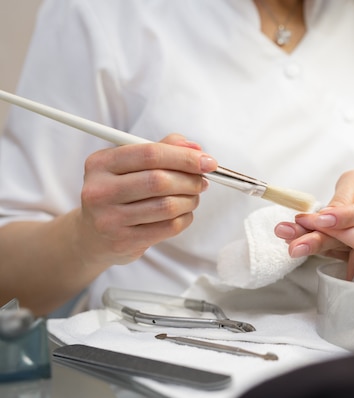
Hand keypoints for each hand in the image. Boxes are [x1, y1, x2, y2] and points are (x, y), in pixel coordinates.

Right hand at [76, 133, 216, 266]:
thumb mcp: (131, 165)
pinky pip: (168, 227)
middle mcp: (99, 190)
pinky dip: (185, 218)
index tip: (208, 162)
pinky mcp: (123, 241)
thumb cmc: (120, 193)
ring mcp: (109, 219)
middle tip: (203, 181)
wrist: (94, 236)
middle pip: (159, 181)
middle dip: (190, 180)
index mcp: (101, 163)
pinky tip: (183, 213)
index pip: (150, 154)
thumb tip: (195, 148)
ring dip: (190, 200)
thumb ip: (163, 149)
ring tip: (193, 197)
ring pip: (167, 206)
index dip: (184, 157)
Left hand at [275, 169, 353, 276]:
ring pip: (340, 246)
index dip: (343, 217)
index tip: (319, 220)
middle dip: (319, 241)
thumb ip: (345, 196)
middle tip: (294, 246)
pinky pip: (336, 250)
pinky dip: (314, 246)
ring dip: (311, 244)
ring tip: (286, 239)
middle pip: (351, 238)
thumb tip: (327, 216)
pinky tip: (292, 241)